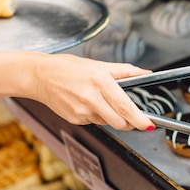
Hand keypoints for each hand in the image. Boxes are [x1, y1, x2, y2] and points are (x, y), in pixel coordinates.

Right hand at [33, 54, 154, 130]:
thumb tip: (146, 74)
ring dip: (111, 116)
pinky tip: (86, 103)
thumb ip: (125, 71)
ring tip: (99, 100)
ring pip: (107, 122)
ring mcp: (81, 111)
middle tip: (131, 116)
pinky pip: (94, 122)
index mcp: (100, 81)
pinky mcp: (74, 119)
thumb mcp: (98, 65)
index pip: (125, 106)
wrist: (40, 76)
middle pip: (119, 122)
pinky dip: (96, 115)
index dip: (139, 119)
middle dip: (129, 123)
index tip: (149, 125)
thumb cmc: (67, 68)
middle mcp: (91, 98)